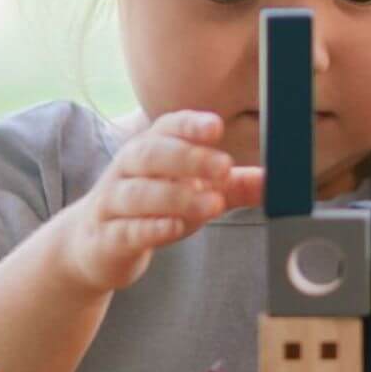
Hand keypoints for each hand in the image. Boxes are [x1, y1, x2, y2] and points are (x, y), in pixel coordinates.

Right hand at [60, 110, 262, 294]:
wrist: (94, 246)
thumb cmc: (154, 209)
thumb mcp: (196, 193)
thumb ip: (235, 186)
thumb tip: (276, 180)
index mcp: (151, 149)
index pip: (167, 127)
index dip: (190, 125)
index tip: (216, 127)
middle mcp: (127, 170)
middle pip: (151, 154)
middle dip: (188, 157)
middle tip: (224, 166)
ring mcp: (113, 204)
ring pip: (138, 193)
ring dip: (176, 196)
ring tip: (213, 204)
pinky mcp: (106, 238)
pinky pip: (126, 229)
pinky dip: (150, 228)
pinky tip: (174, 227)